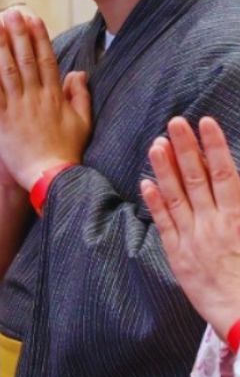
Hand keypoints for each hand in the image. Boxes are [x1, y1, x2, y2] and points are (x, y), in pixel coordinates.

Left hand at [0, 11, 90, 188]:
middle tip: (11, 13)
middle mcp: (36, 96)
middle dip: (18, 33)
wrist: (49, 177)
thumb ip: (80, 96)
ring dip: (0, 45)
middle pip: (25, 58)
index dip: (38, 37)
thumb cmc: (66, 153)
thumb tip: (79, 73)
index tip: (33, 19)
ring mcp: (17, 106)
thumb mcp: (82, 122)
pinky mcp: (0, 119)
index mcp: (55, 95)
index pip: (46, 59)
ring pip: (7, 69)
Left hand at [142, 116, 239, 339]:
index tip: (206, 123)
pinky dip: (155, 202)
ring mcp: (193, 237)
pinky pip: (164, 223)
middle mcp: (213, 223)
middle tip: (175, 122)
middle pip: (196, 178)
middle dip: (185, 147)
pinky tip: (146, 182)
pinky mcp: (178, 254)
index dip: (214, 146)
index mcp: (238, 218)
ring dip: (165, 167)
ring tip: (156, 143)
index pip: (226, 173)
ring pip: (176, 195)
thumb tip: (235, 184)